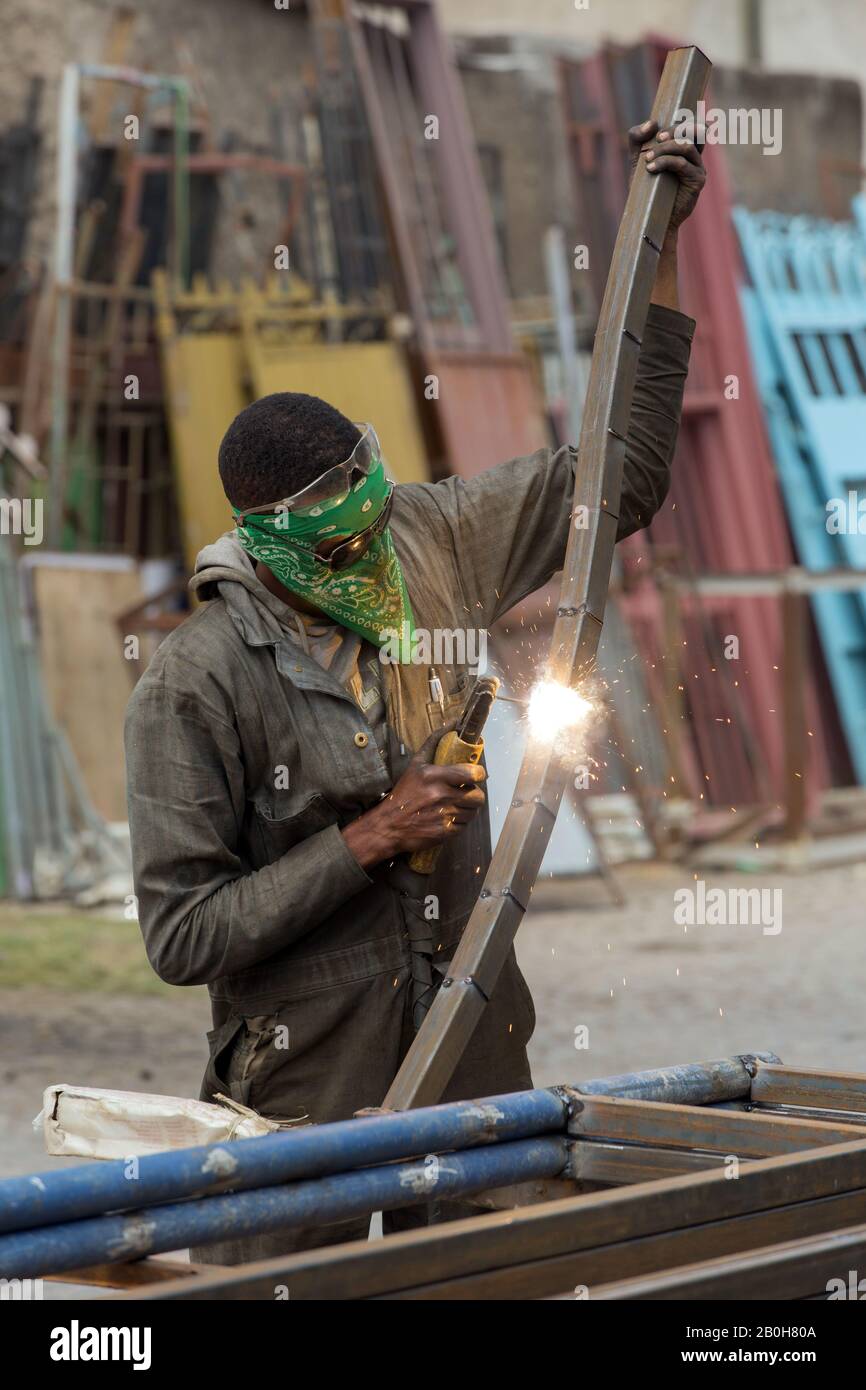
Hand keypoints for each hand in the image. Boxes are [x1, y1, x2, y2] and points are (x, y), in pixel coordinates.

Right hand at [342, 724, 486, 868]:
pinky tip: (447, 818)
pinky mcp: (445, 832)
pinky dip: (459, 823)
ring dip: (467, 809)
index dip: (478, 775)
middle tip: (463, 794)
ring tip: (454, 806)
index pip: (473, 774)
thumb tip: (451, 723)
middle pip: (478, 796)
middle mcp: (441, 795)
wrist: (389, 825)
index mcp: (434, 776)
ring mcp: (444, 815)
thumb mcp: (416, 764)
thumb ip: (434, 743)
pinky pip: (464, 826)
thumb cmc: (405, 792)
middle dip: (473, 795)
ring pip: (473, 812)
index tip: (475, 776)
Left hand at [628, 118, 706, 228]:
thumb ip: (638, 138)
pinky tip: (650, 168)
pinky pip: (682, 163)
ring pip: (686, 146)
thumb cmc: (645, 188)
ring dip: (664, 148)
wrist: (649, 216)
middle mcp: (695, 157)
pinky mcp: (697, 181)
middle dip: (671, 132)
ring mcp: (698, 168)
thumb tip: (652, 123)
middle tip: (656, 140)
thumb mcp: (637, 159)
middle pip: (692, 130)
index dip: (679, 122)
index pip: (691, 126)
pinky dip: (665, 162)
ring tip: (648, 159)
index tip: (658, 132)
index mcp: (684, 149)